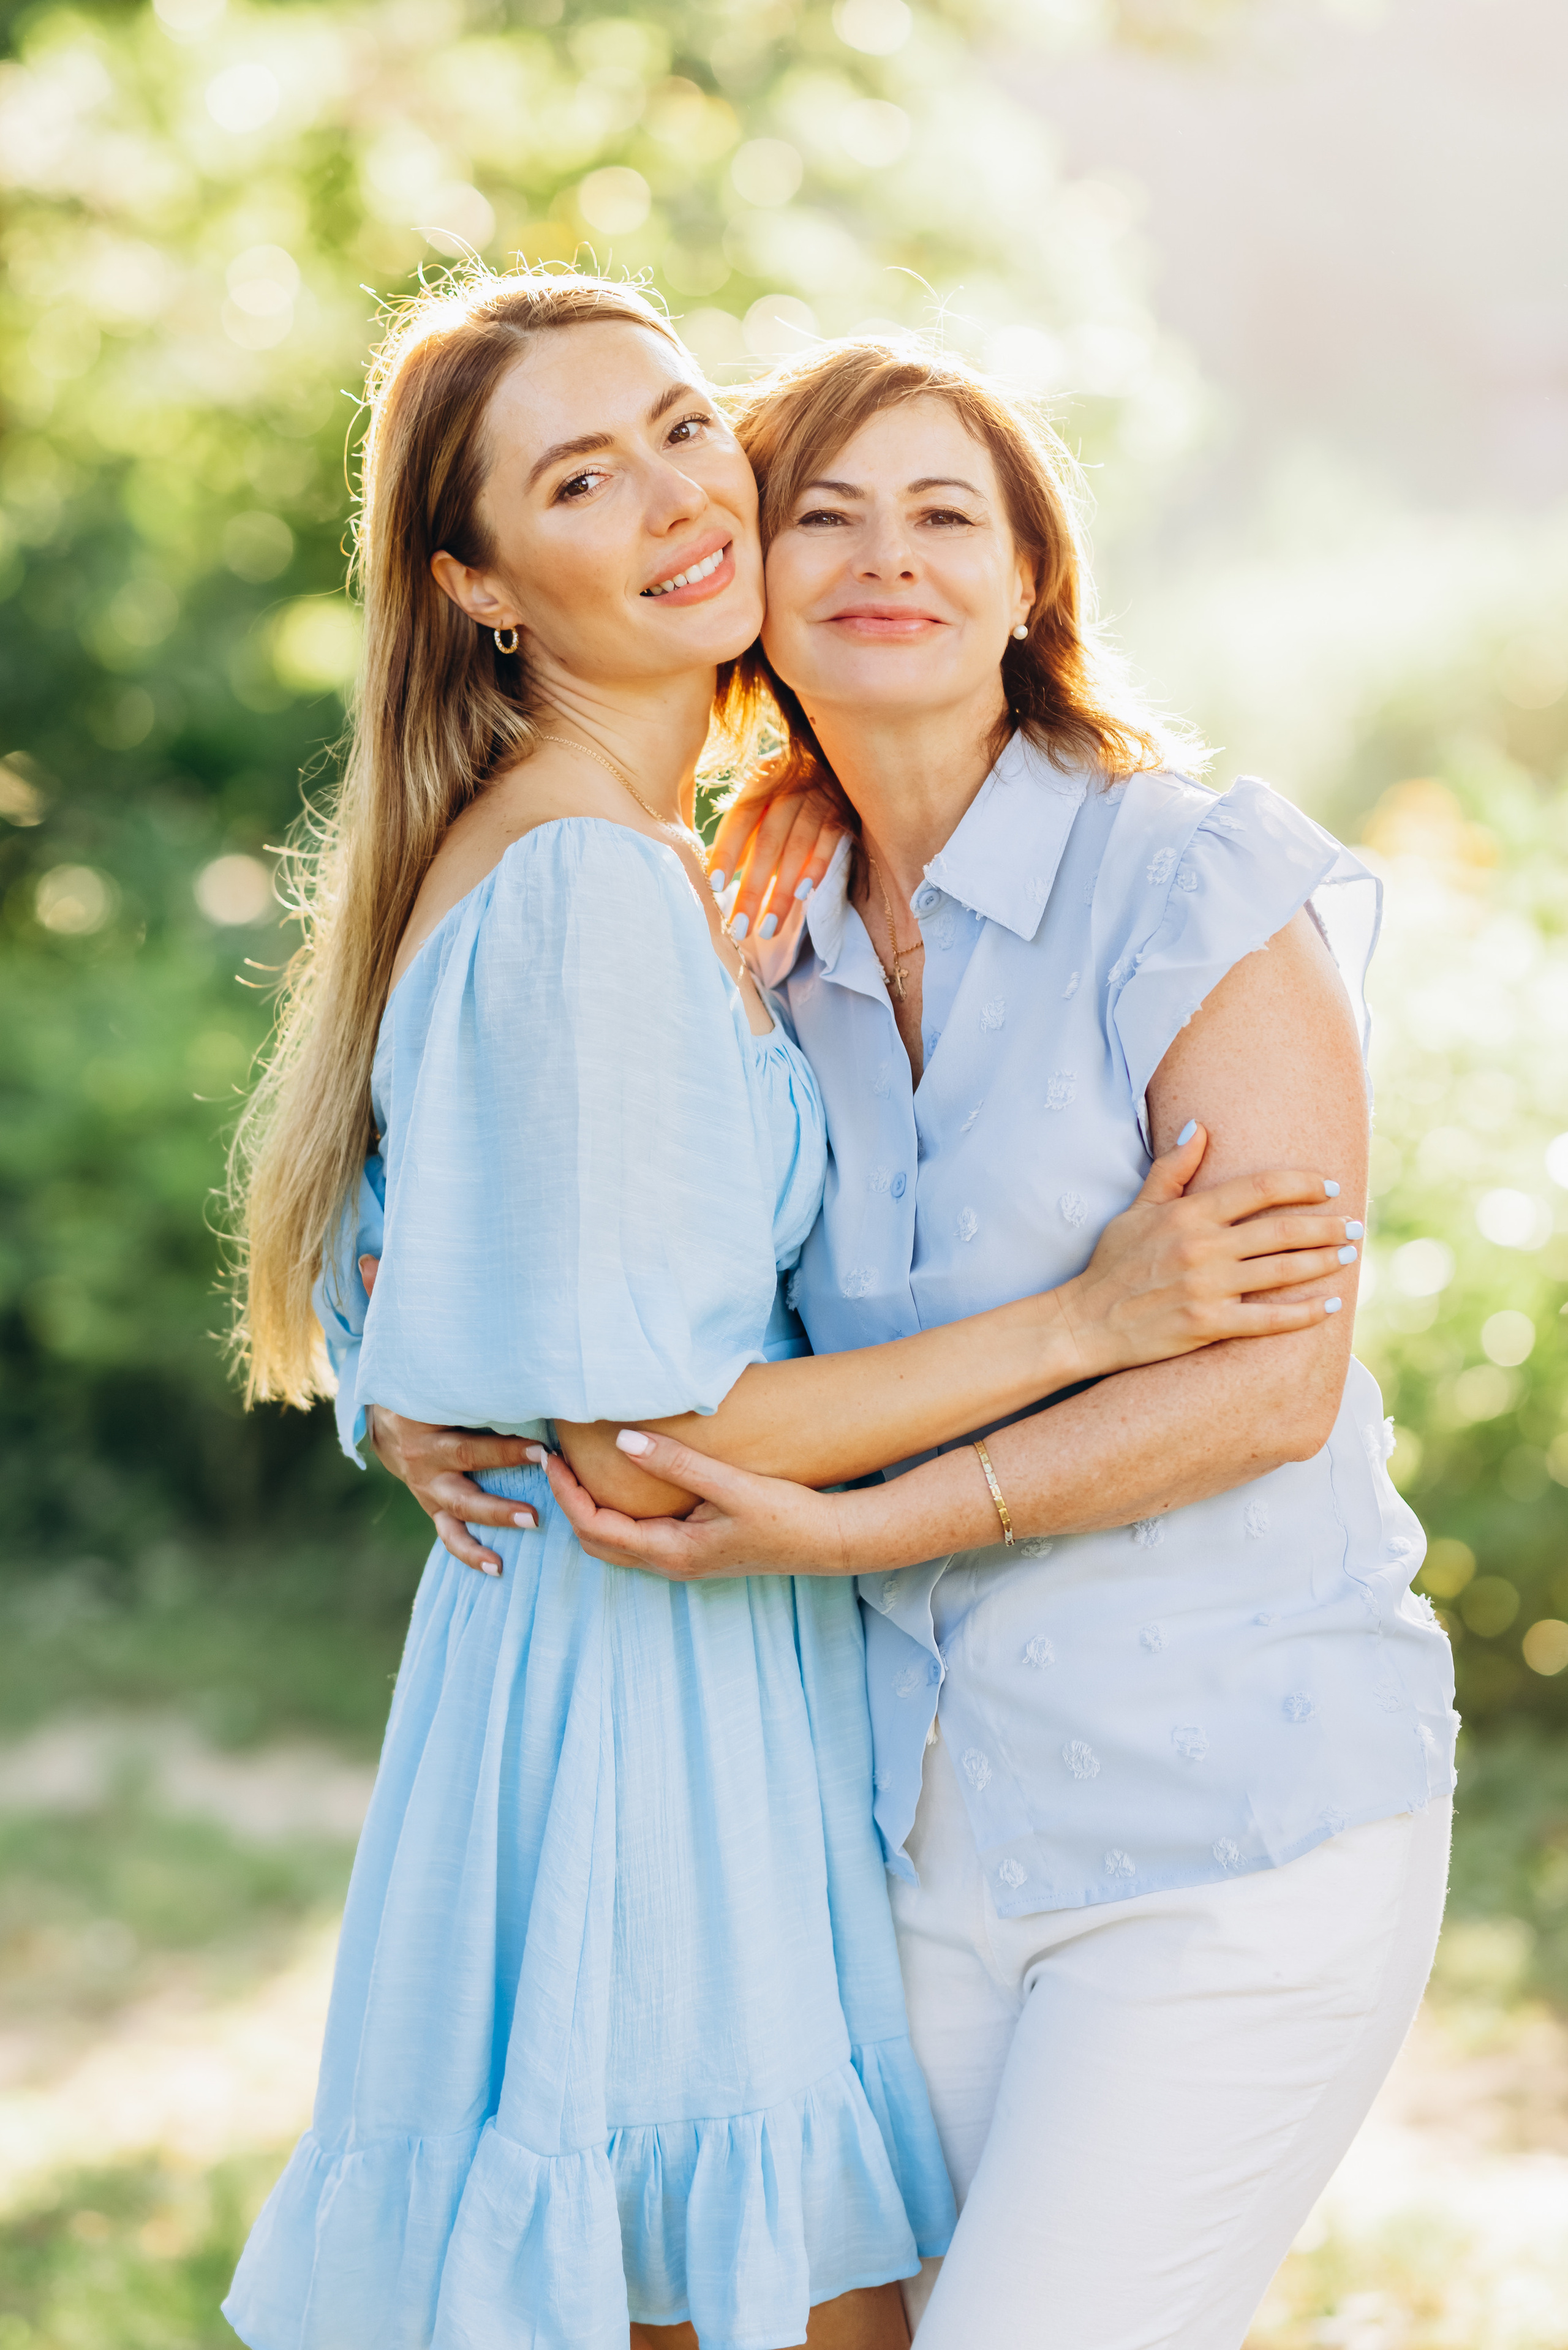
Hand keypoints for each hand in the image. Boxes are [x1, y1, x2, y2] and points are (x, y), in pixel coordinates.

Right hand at [358, 1254, 536, 1575]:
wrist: (375, 1412)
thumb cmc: (401, 1373)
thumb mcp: (394, 1340)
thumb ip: (389, 1302)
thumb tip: (370, 1254)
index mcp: (417, 1421)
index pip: (463, 1432)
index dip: (500, 1443)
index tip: (540, 1446)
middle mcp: (420, 1459)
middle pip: (465, 1472)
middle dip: (504, 1478)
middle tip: (543, 1485)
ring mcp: (424, 1486)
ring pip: (459, 1509)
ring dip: (494, 1520)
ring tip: (532, 1525)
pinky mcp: (430, 1504)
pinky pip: (448, 1534)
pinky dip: (469, 1553)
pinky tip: (498, 1569)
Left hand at [538, 1433, 851, 1580]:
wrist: (830, 1543)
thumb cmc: (788, 1516)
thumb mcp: (731, 1485)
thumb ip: (676, 1464)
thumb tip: (623, 1440)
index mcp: (672, 1552)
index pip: (596, 1526)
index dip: (567, 1494)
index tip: (552, 1458)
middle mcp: (671, 1563)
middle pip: (597, 1541)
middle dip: (569, 1503)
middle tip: (556, 1462)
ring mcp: (683, 1561)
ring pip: (616, 1543)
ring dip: (590, 1510)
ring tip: (580, 1470)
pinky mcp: (695, 1552)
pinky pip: (638, 1538)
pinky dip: (616, 1515)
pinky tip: (622, 1485)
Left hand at [706, 762, 844, 944]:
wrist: (837, 758)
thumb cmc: (788, 787)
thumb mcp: (760, 798)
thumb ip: (739, 832)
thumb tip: (705, 867)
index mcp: (762, 781)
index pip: (740, 819)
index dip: (727, 851)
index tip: (714, 886)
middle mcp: (790, 789)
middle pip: (768, 843)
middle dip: (752, 889)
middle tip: (740, 927)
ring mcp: (820, 800)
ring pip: (797, 850)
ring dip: (781, 892)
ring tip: (767, 927)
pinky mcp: (843, 814)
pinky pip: (829, 845)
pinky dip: (816, 869)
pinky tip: (803, 895)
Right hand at [1055, 1126, 1357, 1379]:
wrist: (1085, 1322)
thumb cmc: (1111, 1264)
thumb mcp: (1136, 1209)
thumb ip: (1171, 1170)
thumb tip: (1200, 1128)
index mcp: (1188, 1214)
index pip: (1258, 1189)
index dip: (1300, 1185)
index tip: (1327, 1187)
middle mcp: (1202, 1247)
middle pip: (1281, 1230)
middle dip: (1325, 1226)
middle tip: (1353, 1225)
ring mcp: (1207, 1288)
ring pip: (1281, 1271)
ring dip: (1321, 1262)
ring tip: (1347, 1256)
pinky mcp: (1208, 1325)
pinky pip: (1268, 1320)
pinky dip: (1303, 1314)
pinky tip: (1328, 1307)